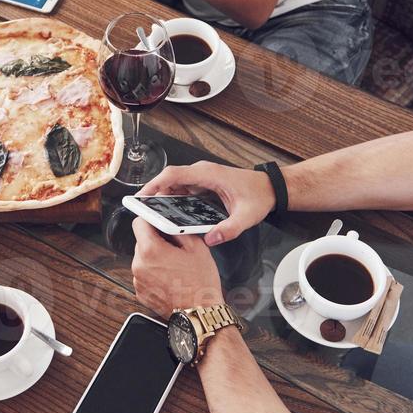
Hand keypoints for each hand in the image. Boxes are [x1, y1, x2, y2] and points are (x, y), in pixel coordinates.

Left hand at [131, 219, 223, 315]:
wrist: (199, 313)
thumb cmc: (200, 284)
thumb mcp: (197, 247)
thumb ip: (179, 230)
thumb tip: (169, 223)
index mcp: (151, 250)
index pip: (139, 223)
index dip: (150, 220)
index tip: (158, 223)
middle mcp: (139, 265)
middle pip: (141, 242)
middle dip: (156, 241)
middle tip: (174, 249)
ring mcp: (138, 281)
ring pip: (143, 259)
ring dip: (155, 258)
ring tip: (174, 267)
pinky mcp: (141, 292)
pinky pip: (144, 275)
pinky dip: (154, 274)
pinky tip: (170, 278)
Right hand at [140, 161, 274, 245]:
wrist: (269, 188)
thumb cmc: (258, 196)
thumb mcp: (246, 216)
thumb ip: (229, 229)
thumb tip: (210, 239)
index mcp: (208, 174)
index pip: (174, 174)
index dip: (155, 184)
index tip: (143, 196)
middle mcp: (202, 173)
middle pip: (170, 179)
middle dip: (155, 194)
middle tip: (143, 211)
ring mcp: (202, 178)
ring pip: (174, 185)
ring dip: (163, 198)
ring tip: (153, 215)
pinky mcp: (203, 185)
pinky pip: (182, 190)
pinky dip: (173, 200)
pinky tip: (169, 215)